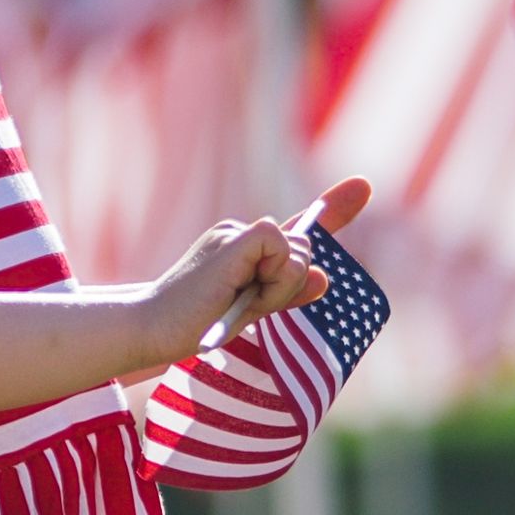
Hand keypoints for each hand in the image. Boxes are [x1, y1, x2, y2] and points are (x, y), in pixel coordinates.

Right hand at [141, 179, 371, 359]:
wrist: (152, 327)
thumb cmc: (195, 323)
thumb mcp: (253, 308)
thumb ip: (289, 291)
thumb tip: (326, 277)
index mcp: (245, 249)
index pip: (296, 229)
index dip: (333, 209)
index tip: (363, 186)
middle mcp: (242, 234)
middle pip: (304, 249)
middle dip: (290, 283)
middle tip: (250, 304)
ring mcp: (236, 234)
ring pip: (297, 249)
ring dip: (282, 283)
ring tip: (240, 301)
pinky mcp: (234, 239)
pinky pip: (280, 244)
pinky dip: (275, 273)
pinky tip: (244, 288)